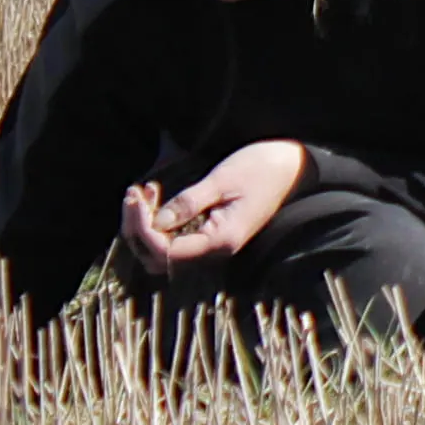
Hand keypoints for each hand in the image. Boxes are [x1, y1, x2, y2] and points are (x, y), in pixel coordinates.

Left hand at [121, 141, 309, 273]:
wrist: (292, 165)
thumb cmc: (261, 168)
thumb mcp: (222, 180)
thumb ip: (188, 203)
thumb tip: (156, 223)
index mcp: (221, 241)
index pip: (168, 252)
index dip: (145, 231)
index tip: (137, 200)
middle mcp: (215, 250)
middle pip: (160, 259)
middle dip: (138, 230)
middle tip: (132, 195)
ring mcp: (213, 243)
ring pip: (164, 251)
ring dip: (145, 226)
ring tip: (140, 192)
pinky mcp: (210, 232)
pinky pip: (175, 238)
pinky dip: (158, 221)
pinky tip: (155, 195)